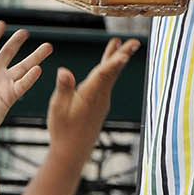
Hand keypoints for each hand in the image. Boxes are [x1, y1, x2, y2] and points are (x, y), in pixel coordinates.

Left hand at [0, 21, 52, 141]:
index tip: (1, 23)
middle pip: (8, 53)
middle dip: (16, 42)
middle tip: (25, 32)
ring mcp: (4, 83)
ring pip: (22, 66)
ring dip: (35, 57)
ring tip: (47, 47)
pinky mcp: (11, 95)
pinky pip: (23, 84)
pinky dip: (30, 77)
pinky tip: (38, 69)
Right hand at [47, 38, 141, 161]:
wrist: (72, 152)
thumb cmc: (63, 130)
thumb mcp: (58, 108)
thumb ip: (63, 88)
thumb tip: (63, 71)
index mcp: (90, 95)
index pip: (104, 74)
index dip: (113, 61)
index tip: (125, 52)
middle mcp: (100, 97)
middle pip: (113, 72)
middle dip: (123, 55)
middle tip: (135, 42)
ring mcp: (102, 101)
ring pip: (111, 76)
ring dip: (117, 60)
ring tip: (122, 45)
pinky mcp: (100, 104)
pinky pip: (107, 82)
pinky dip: (110, 70)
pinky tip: (110, 64)